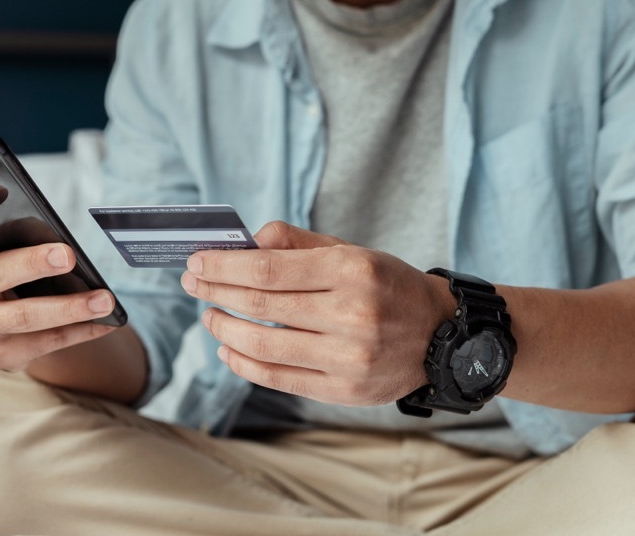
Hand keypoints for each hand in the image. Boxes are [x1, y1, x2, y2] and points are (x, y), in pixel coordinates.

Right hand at [0, 191, 117, 371]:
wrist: (8, 318)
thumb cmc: (13, 264)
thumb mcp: (13, 244)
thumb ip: (26, 235)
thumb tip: (62, 247)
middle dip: (32, 264)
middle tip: (67, 255)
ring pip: (22, 317)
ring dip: (68, 307)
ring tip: (104, 299)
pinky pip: (42, 342)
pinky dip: (79, 331)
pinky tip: (105, 322)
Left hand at [180, 221, 453, 405]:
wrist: (443, 336)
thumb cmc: (387, 286)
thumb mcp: (350, 250)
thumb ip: (294, 242)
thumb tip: (243, 243)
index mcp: (352, 270)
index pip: (268, 269)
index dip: (224, 267)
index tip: (197, 262)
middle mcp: (352, 315)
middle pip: (261, 305)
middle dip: (215, 292)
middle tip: (192, 283)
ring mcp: (348, 358)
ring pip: (262, 345)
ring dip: (223, 328)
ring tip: (208, 315)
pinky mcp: (344, 391)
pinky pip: (277, 378)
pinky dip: (242, 363)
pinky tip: (227, 347)